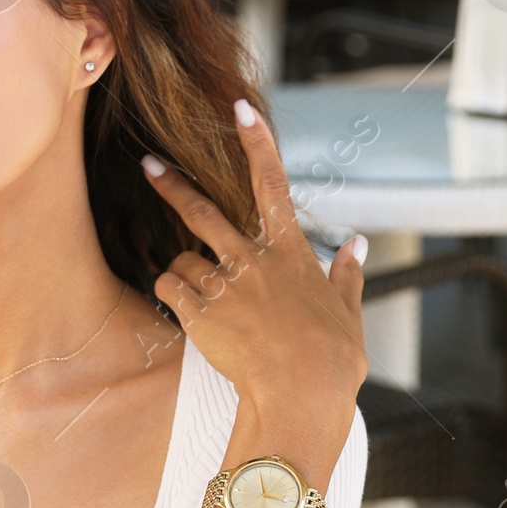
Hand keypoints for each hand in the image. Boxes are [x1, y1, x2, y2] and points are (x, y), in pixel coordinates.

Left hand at [142, 99, 367, 462]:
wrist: (301, 397)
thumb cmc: (330, 362)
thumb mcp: (347, 313)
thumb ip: (346, 274)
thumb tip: (356, 245)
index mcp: (292, 254)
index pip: (274, 184)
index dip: (256, 143)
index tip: (239, 110)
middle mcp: (255, 261)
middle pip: (204, 212)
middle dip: (172, 185)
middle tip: (149, 165)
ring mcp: (225, 285)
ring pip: (184, 259)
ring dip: (185, 273)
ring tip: (202, 302)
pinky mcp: (200, 312)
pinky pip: (169, 288)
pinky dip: (171, 295)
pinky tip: (186, 313)